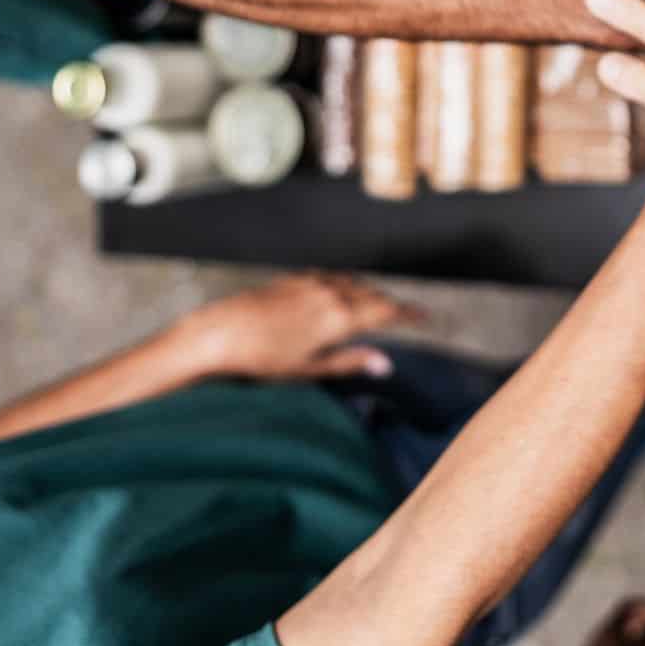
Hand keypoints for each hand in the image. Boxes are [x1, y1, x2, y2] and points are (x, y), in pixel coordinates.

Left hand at [169, 274, 423, 381]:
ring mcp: (310, 283)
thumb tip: (386, 364)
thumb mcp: (309, 369)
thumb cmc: (261, 359)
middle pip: (372, 294)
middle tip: (405, 315)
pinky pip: (330, 276)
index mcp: (338, 318)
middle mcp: (329, 294)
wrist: (218, 333)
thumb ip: (350, 362)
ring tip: (376, 304)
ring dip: (368, 292)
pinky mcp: (292, 279)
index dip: (409, 314)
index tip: (426, 316)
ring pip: (352, 283)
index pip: (386, 311)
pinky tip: (340, 290)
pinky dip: (344, 283)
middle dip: (390, 304)